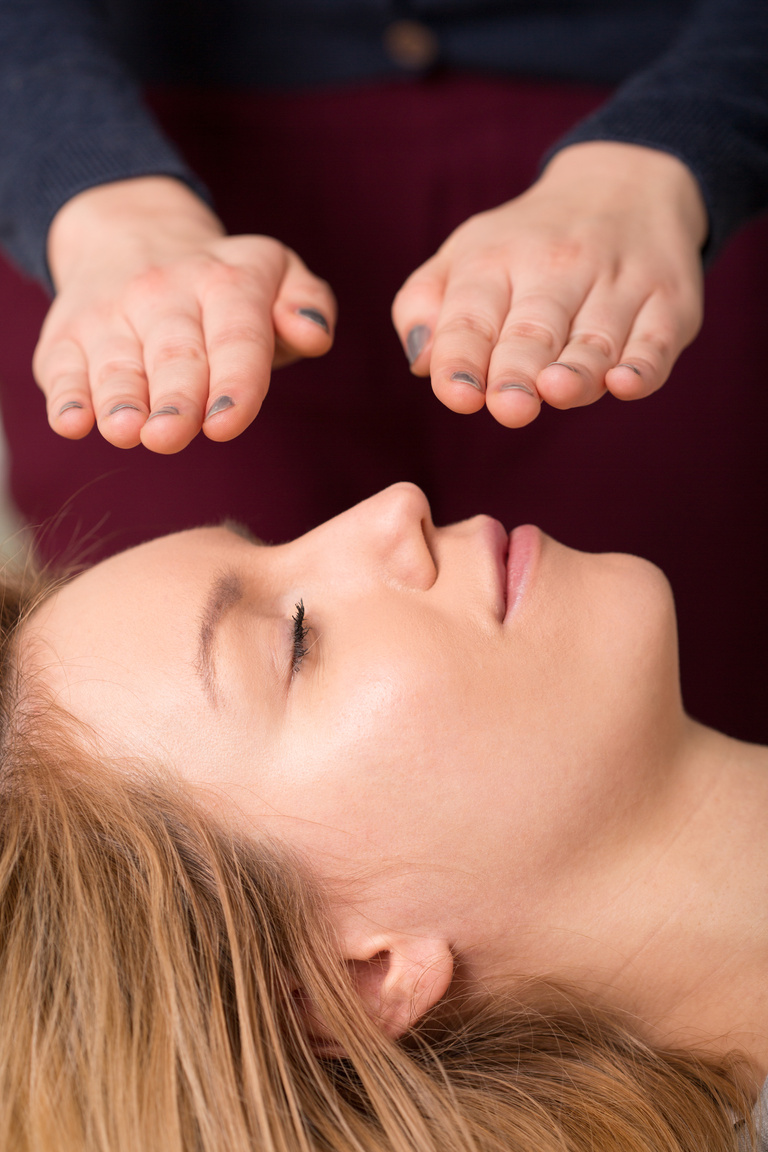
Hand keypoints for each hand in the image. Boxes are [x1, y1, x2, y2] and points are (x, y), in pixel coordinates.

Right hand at [34, 177, 335, 451]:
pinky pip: (63, 366)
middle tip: (171, 435)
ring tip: (126, 432)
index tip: (226, 424)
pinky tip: (72, 423)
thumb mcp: (277, 276)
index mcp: (228, 282)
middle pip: (175, 354)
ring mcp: (111, 312)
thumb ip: (309, 304)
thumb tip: (313, 333)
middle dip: (175, 397)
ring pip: (117, 362)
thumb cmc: (226, 289)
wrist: (133, 235)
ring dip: (119, 399)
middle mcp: (165, 292)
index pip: (236, 336)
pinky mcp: (67, 336)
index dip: (234, 382)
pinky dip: (67, 396)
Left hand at [392, 142, 706, 426]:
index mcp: (494, 261)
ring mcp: (617, 284)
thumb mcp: (465, 257)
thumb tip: (421, 362)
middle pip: (533, 329)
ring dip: (577, 368)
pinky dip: (642, 364)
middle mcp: (556, 267)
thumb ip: (426, 307)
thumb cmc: (526, 247)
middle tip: (509, 407)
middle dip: (518, 370)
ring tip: (557, 391)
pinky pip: (656, 340)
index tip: (457, 394)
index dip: (462, 357)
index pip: (471, 316)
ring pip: (594, 338)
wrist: (625, 185)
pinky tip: (625, 384)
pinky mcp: (668, 304)